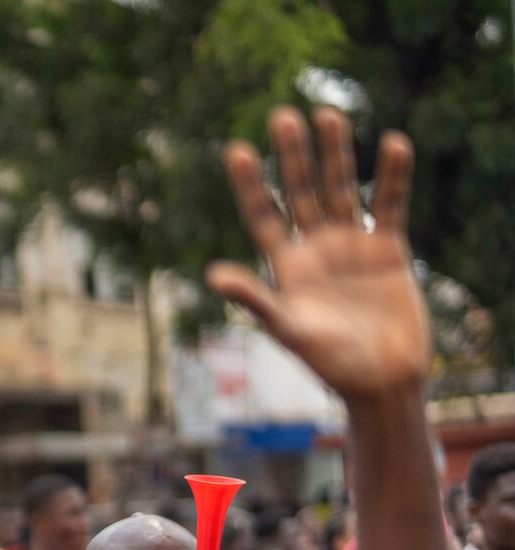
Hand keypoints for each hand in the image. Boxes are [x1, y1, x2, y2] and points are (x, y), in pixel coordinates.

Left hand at [207, 107, 428, 399]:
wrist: (380, 380)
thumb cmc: (328, 362)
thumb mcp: (286, 328)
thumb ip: (254, 298)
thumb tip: (212, 275)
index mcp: (284, 266)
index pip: (262, 215)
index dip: (249, 183)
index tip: (234, 149)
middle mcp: (314, 249)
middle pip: (300, 192)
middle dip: (291, 156)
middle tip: (282, 115)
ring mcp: (351, 246)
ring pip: (342, 189)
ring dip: (336, 154)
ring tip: (327, 113)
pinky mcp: (389, 250)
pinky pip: (390, 205)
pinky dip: (392, 177)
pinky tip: (392, 143)